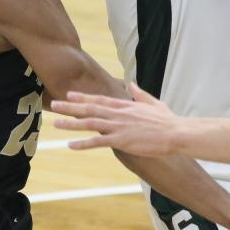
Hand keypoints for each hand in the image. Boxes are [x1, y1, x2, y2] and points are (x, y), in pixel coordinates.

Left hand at [51, 85, 177, 154]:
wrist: (175, 133)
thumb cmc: (167, 120)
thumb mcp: (153, 102)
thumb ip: (139, 93)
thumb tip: (131, 84)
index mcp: (125, 105)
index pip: (100, 99)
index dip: (83, 97)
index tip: (70, 95)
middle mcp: (119, 114)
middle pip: (90, 108)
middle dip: (70, 106)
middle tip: (54, 104)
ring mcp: (119, 127)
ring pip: (90, 123)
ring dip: (71, 123)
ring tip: (56, 123)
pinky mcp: (121, 140)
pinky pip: (98, 142)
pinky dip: (83, 144)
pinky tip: (71, 145)